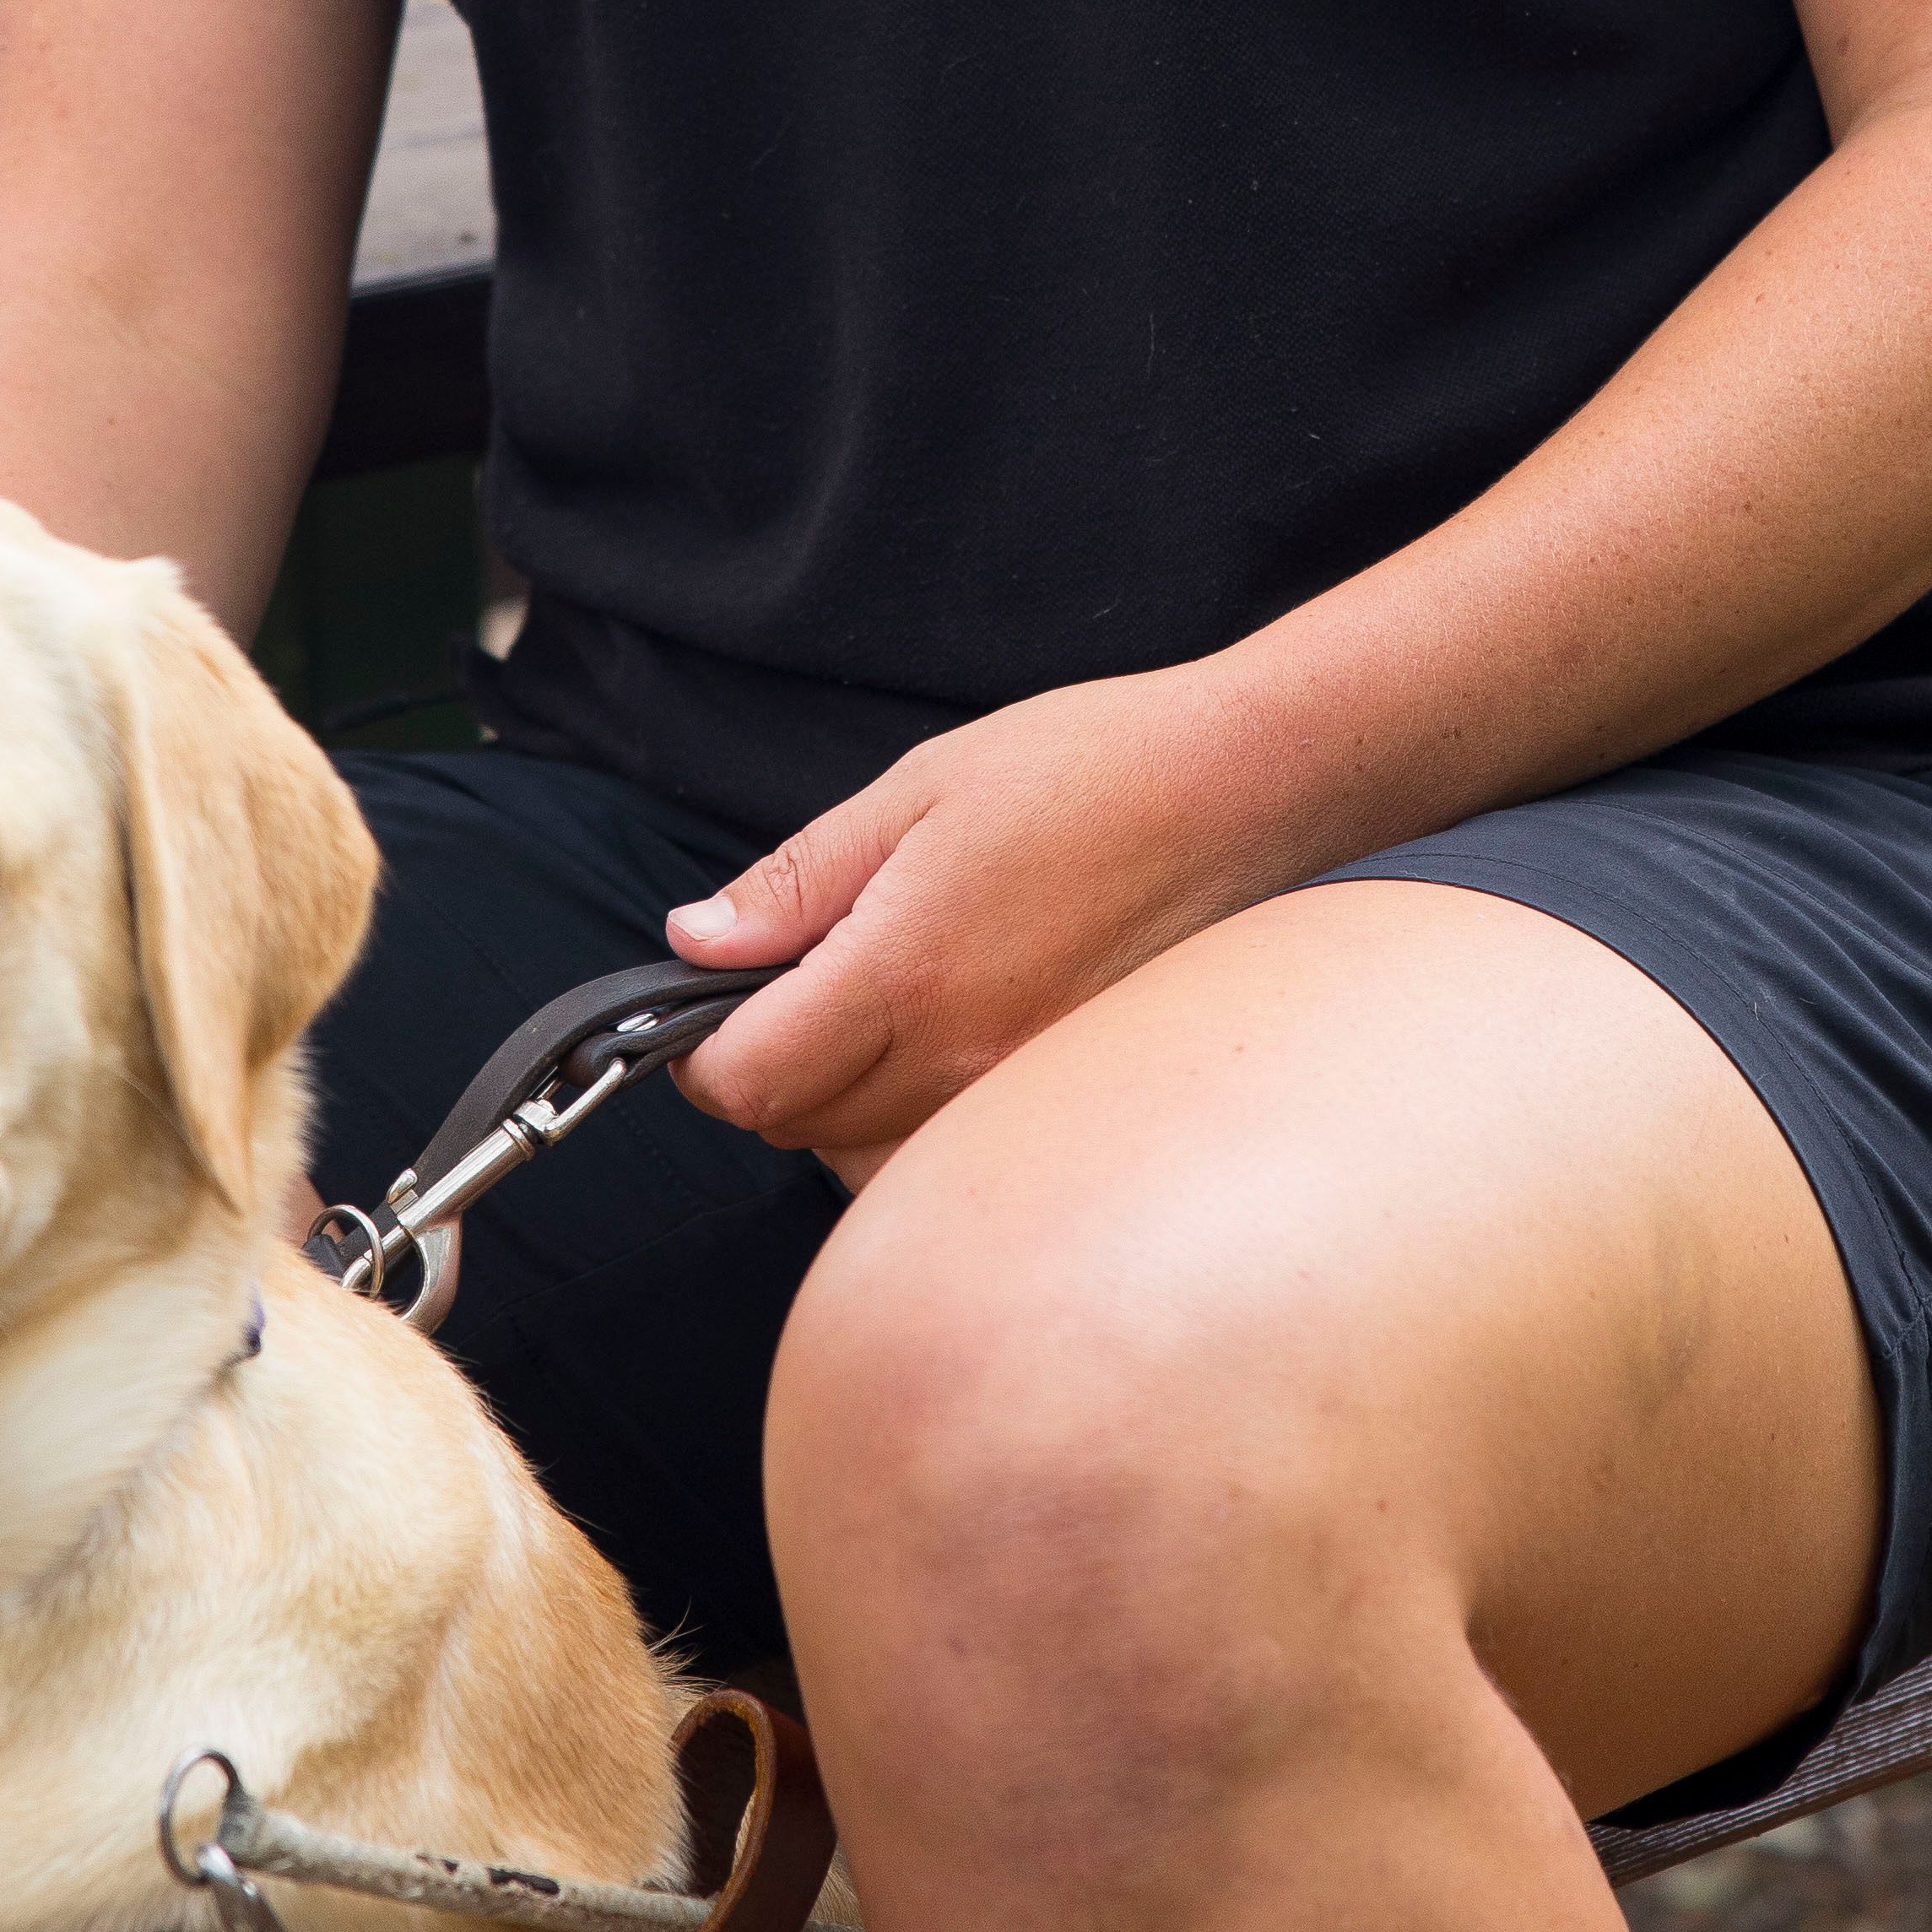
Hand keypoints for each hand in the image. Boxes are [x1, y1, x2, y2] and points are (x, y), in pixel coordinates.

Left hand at [663, 668, 1294, 1178]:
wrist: (1238, 790)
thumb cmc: (1085, 769)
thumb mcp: (914, 790)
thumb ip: (796, 881)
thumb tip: (694, 940)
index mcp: (906, 970)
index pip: (750, 1082)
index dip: (700, 1056)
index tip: (704, 1009)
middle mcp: (962, 1056)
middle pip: (798, 1131)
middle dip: (766, 1074)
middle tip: (788, 992)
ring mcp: (1019, 1091)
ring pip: (868, 1162)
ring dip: (835, 1109)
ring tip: (866, 1019)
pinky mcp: (1063, 1103)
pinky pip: (946, 1156)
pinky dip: (908, 1127)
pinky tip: (932, 1051)